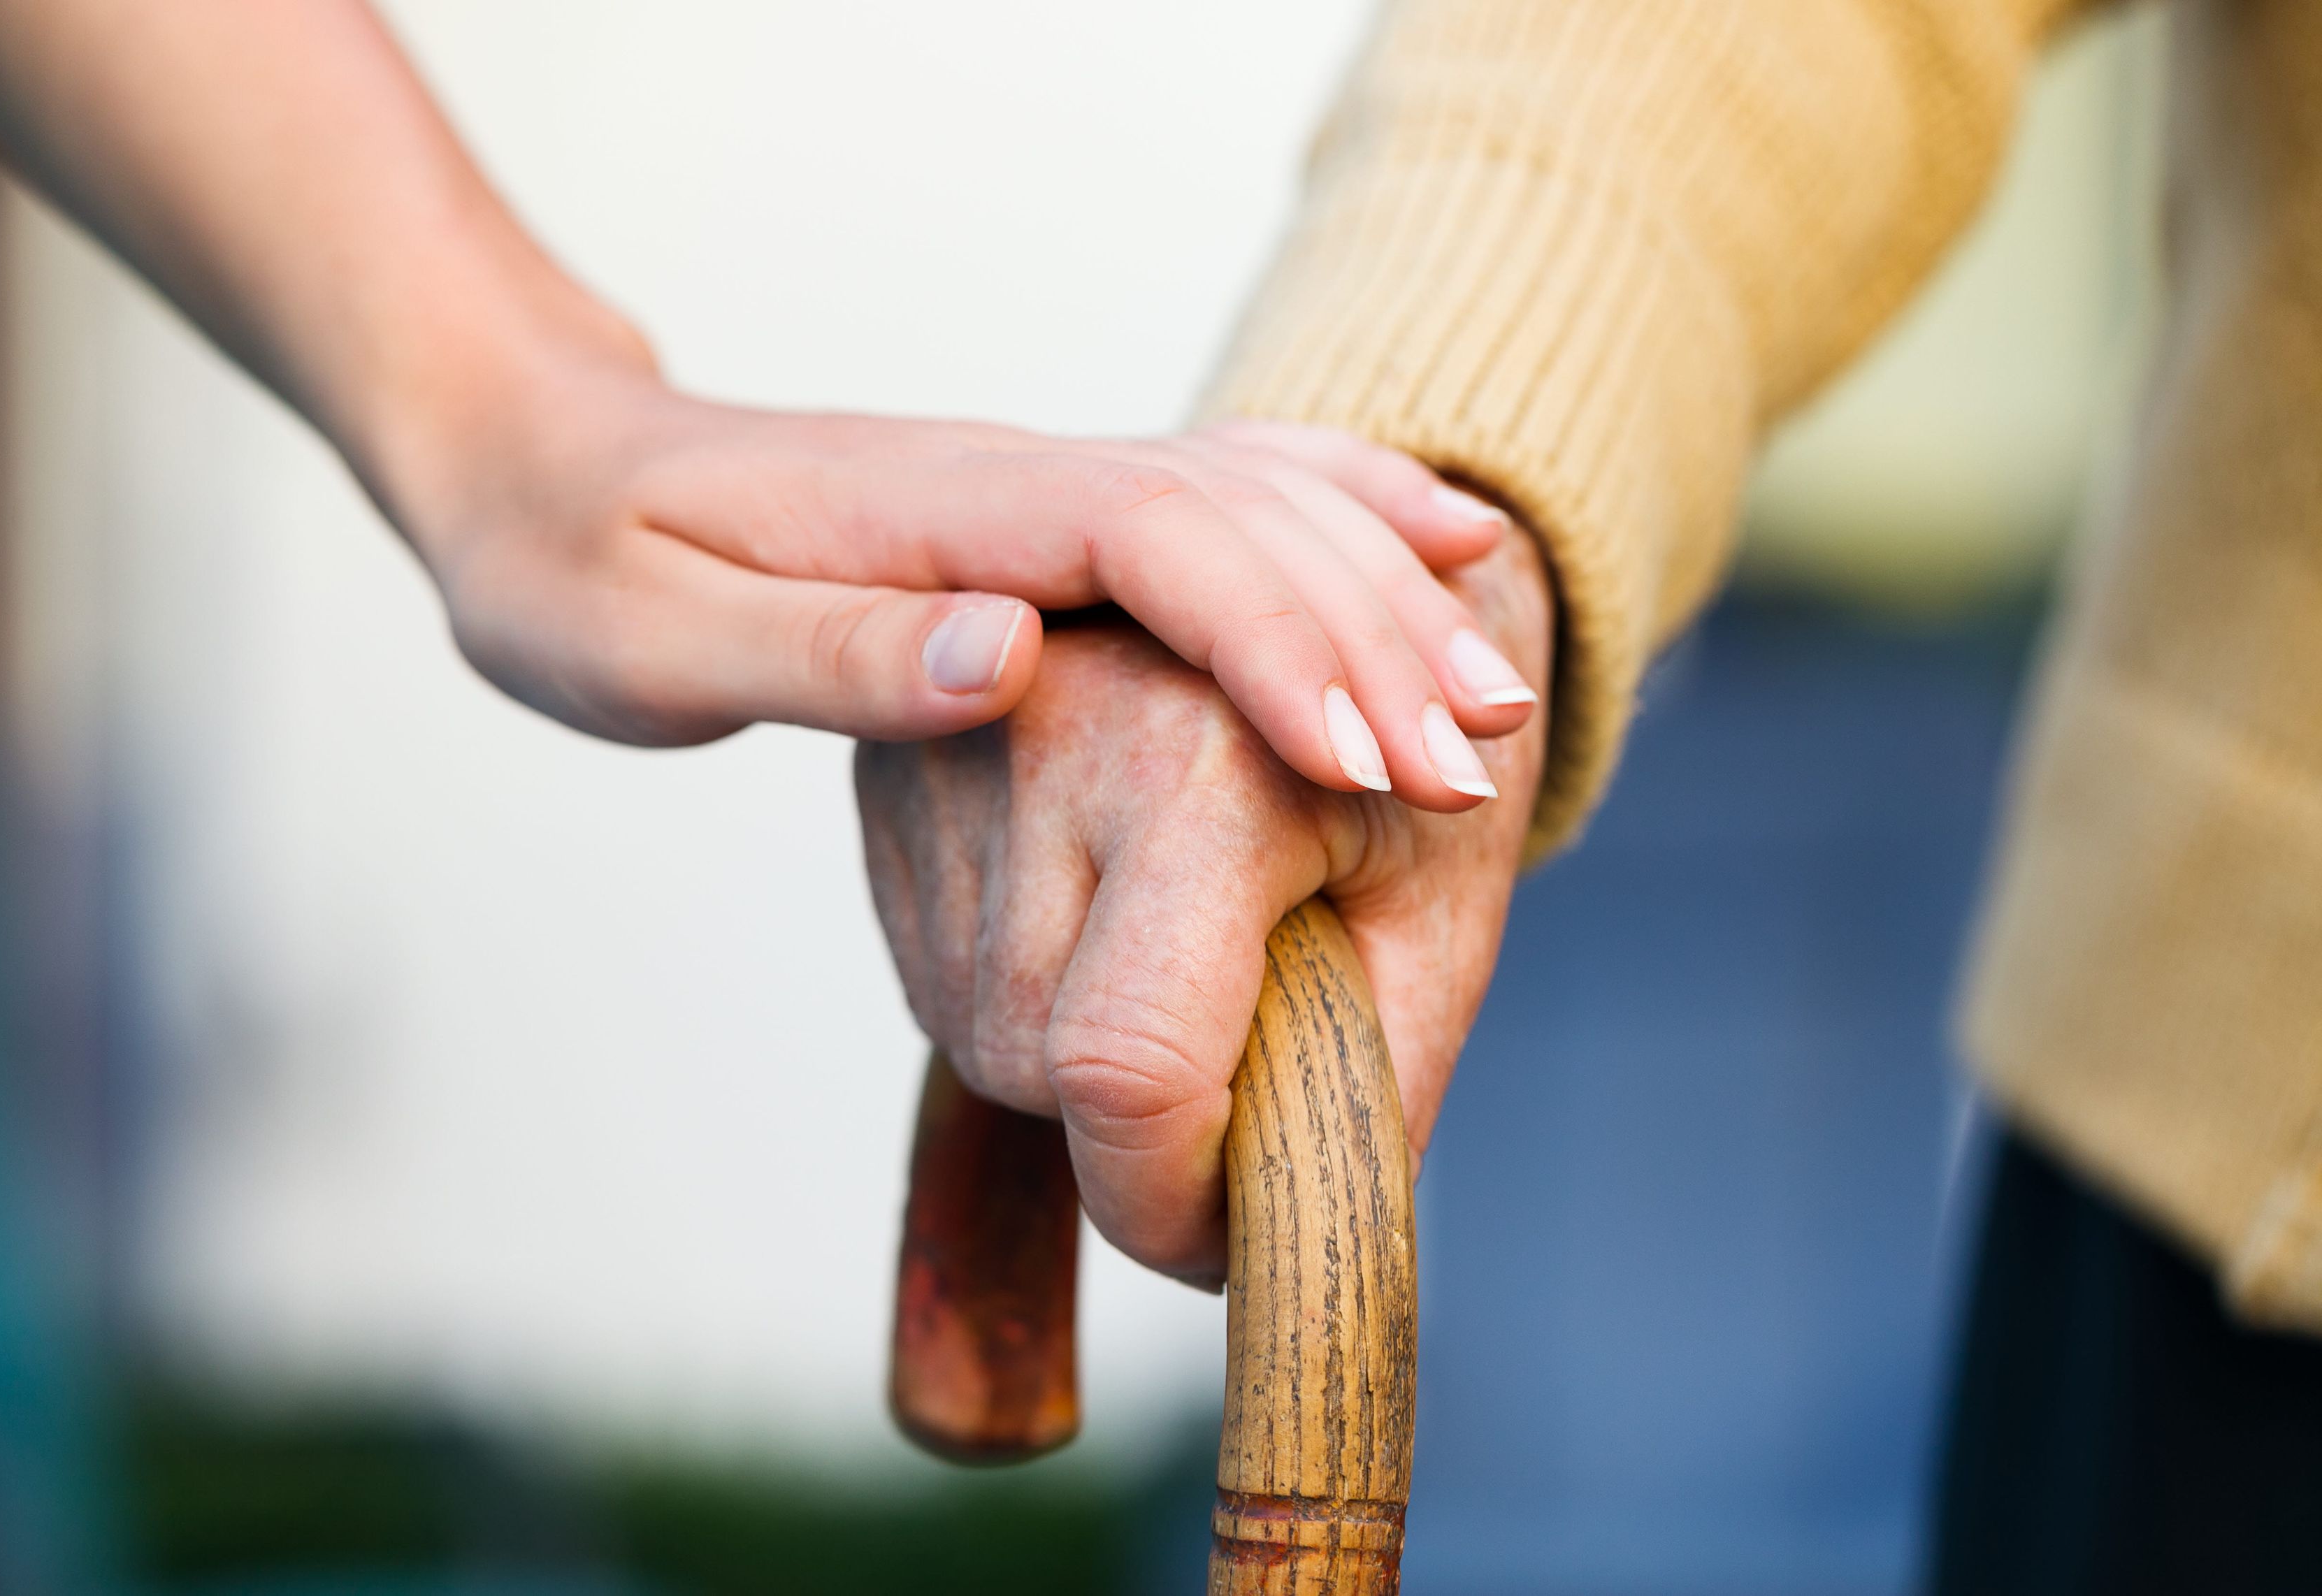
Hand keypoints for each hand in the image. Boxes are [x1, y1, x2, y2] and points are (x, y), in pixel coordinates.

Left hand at [389, 342, 1535, 803]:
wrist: (535, 462)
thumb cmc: (571, 566)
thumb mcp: (653, 639)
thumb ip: (829, 658)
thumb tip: (1011, 658)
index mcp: (936, 513)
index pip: (1152, 546)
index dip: (1272, 642)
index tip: (1365, 758)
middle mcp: (1012, 481)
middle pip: (1238, 525)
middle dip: (1368, 639)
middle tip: (1479, 767)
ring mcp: (1035, 490)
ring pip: (1255, 508)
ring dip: (1379, 594)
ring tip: (1496, 700)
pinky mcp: (1039, 521)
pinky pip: (1224, 499)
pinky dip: (1340, 518)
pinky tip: (1436, 542)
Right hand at [856, 524, 1553, 1281]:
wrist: (1329, 576)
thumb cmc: (1409, 750)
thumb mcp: (1439, 914)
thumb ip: (1367, 1088)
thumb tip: (1267, 1243)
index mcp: (1203, 756)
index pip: (1126, 1065)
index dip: (1169, 1202)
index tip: (1226, 1243)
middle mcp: (1041, 723)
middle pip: (1039, 1066)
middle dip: (1141, 1127)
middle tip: (1247, 1057)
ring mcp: (944, 739)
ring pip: (977, 1033)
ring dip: (1078, 1062)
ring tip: (1187, 956)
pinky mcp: (888, 765)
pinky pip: (938, 973)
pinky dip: (1027, 997)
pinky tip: (1107, 918)